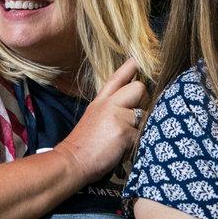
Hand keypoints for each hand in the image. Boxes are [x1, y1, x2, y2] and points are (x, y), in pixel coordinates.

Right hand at [57, 57, 146, 185]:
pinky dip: (138, 143)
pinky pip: (143, 133)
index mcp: (101, 100)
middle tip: (135, 118)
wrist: (72, 160)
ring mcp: (116, 116)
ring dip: (141, 127)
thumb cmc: (84, 144)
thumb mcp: (94, 117)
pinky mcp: (123, 131)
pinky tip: (124, 148)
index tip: (139, 58)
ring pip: (145, 113)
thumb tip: (134, 105)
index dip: (130, 67)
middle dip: (144, 102)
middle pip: (139, 88)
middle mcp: (109, 103)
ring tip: (126, 138)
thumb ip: (112, 108)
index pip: (117, 77)